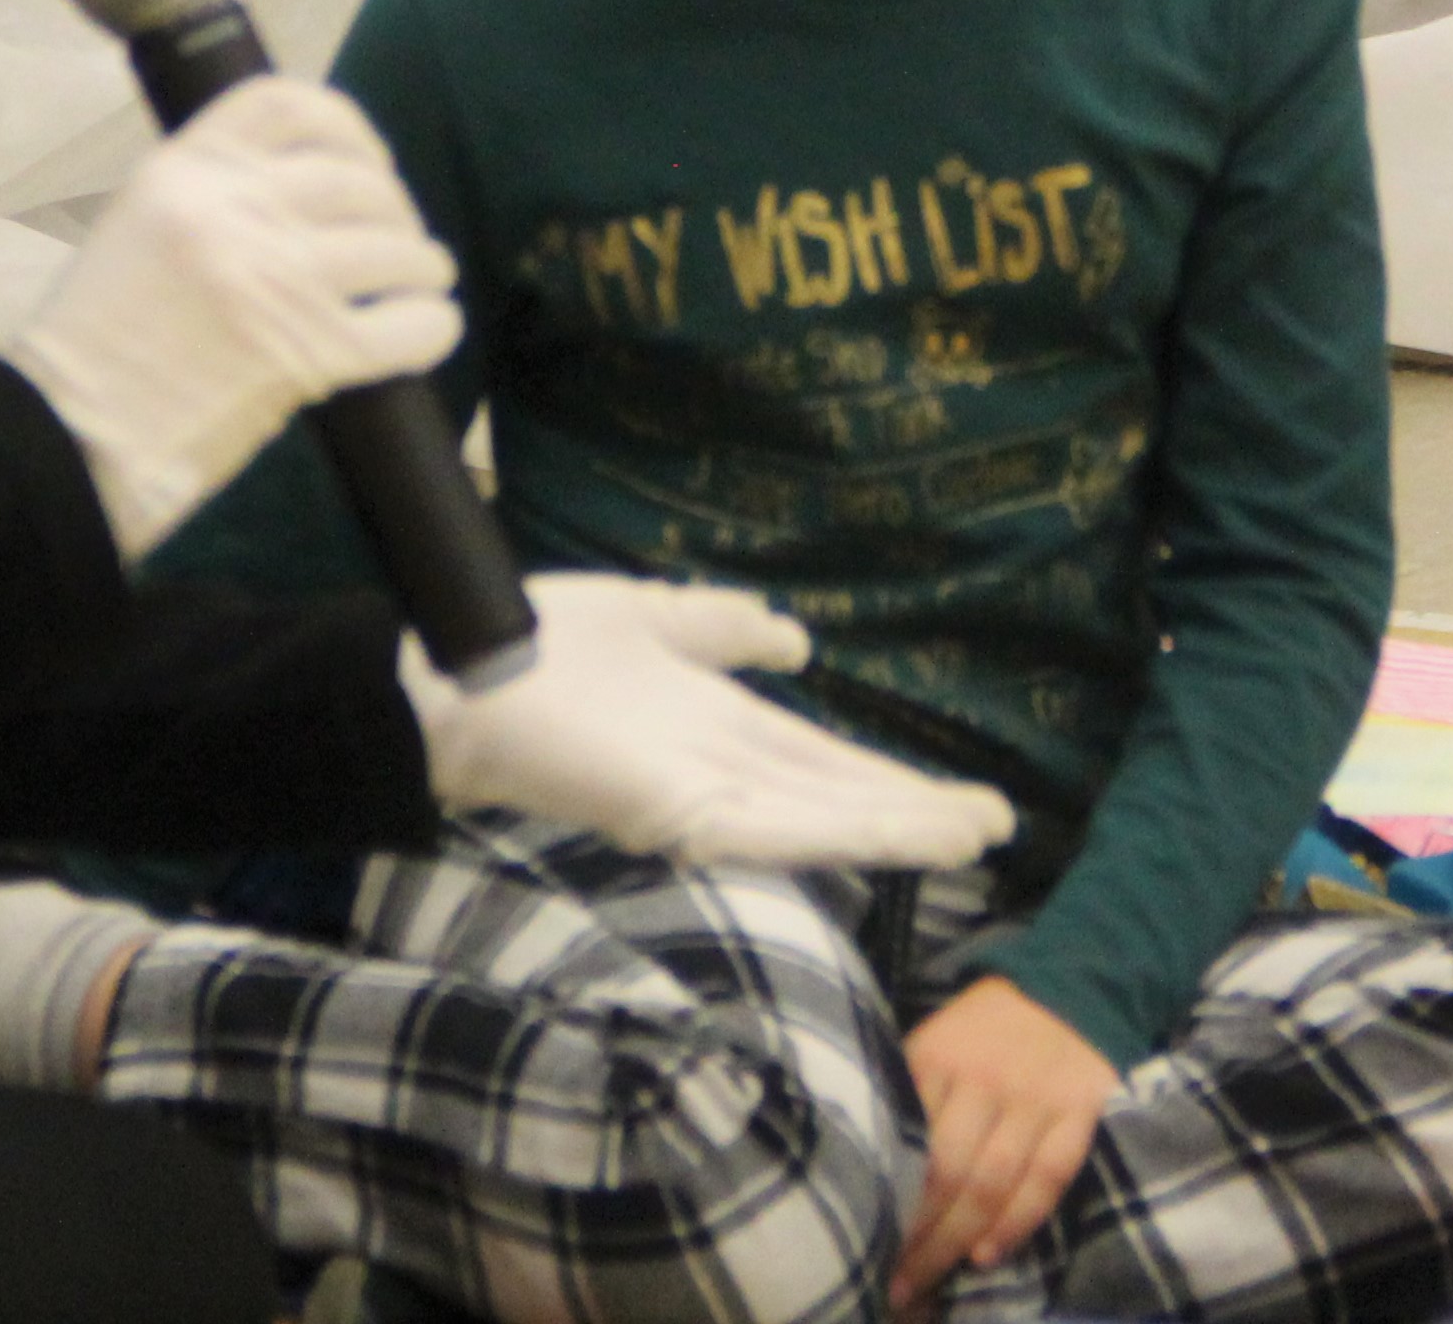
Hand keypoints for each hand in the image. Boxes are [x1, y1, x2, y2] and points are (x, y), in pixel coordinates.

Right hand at [4, 75, 460, 557]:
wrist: (67, 435)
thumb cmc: (91, 342)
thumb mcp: (137, 230)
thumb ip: (211, 199)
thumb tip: (302, 195)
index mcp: (185, 170)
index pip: (286, 104)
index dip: (346, 128)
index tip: (366, 161)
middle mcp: (235, 209)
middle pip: (357, 180)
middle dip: (393, 208)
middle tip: (399, 241)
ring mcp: (276, 279)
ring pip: (394, 248)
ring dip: (421, 265)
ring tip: (423, 281)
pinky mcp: (308, 354)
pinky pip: (406, 326)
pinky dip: (431, 326)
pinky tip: (429, 329)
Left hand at [404, 575, 1021, 870]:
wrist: (457, 676)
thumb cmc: (540, 648)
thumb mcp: (658, 619)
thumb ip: (726, 628)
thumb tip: (800, 639)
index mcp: (713, 732)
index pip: (820, 762)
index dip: (891, 776)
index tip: (959, 792)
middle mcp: (717, 776)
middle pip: (837, 797)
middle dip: (915, 813)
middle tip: (996, 824)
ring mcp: (701, 802)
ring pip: (823, 821)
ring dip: (899, 829)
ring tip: (972, 833)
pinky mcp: (678, 817)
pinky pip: (776, 829)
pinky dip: (845, 833)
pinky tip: (901, 832)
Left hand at [892, 976, 1117, 1308]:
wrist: (1072, 983)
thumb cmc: (986, 1025)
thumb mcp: (936, 1038)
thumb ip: (909, 1088)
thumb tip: (869, 1155)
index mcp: (939, 1057)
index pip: (906, 1140)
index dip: (885, 1196)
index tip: (866, 1239)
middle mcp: (986, 1080)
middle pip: (947, 1171)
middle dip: (919, 1234)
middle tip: (896, 1281)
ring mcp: (1036, 1099)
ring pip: (994, 1181)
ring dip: (959, 1238)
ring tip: (931, 1276)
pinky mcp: (1080, 1113)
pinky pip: (1049, 1178)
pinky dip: (1019, 1221)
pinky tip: (988, 1253)